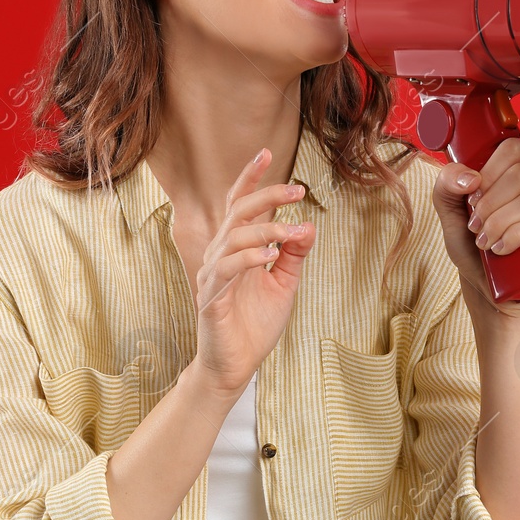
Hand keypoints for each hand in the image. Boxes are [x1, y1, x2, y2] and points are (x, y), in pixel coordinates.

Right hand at [189, 147, 316, 397]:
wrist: (235, 366)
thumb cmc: (254, 324)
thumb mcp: (284, 284)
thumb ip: (294, 254)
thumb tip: (309, 224)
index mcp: (237, 248)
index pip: (239, 205)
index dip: (250, 179)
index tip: (266, 152)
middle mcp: (221, 255)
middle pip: (238, 213)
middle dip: (268, 197)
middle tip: (298, 191)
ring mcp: (213, 275)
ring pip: (233, 238)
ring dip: (265, 231)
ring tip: (291, 233)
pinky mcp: (211, 298)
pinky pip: (227, 270)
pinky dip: (249, 259)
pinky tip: (270, 256)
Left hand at [431, 136, 519, 318]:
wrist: (488, 286)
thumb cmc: (475, 244)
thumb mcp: (450, 212)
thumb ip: (446, 185)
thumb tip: (470, 177)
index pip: (513, 148)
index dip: (487, 172)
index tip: (471, 198)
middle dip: (490, 203)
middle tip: (475, 226)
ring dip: (500, 222)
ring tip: (485, 242)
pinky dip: (517, 236)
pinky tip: (503, 249)